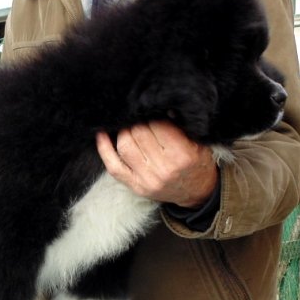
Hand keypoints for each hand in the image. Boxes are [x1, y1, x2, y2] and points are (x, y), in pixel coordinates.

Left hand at [96, 121, 218, 207]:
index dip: (153, 115)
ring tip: (129, 125)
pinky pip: (114, 166)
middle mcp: (164, 169)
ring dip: (124, 132)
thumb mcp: (199, 143)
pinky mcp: (136, 186)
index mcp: (182, 155)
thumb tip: (161, 107)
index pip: (158, 126)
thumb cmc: (197, 162)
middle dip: (137, 122)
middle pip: (139, 134)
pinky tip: (101, 135)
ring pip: (125, 146)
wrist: (197, 192)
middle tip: (139, 116)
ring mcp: (148, 179)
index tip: (151, 110)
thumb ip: (181, 126)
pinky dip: (104, 149)